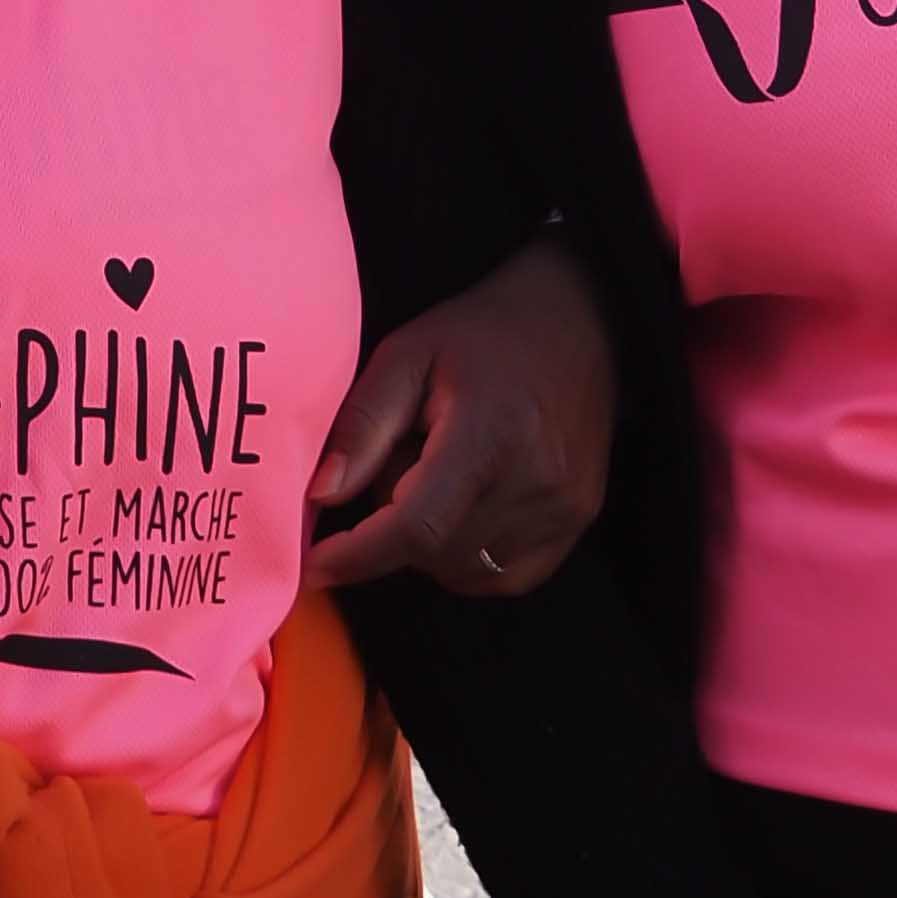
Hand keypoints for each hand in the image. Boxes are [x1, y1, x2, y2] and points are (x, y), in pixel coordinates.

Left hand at [306, 231, 617, 594]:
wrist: (577, 320)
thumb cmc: (482, 333)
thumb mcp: (406, 354)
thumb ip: (362, 426)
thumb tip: (322, 497)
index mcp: (492, 432)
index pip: (419, 526)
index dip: (361, 555)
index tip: (317, 564)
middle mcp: (539, 480)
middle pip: (435, 553)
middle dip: (394, 525)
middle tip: (402, 459)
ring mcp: (566, 508)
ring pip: (464, 572)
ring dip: (430, 544)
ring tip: (440, 471)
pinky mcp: (579, 523)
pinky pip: (503, 577)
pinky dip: (467, 556)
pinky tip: (467, 501)